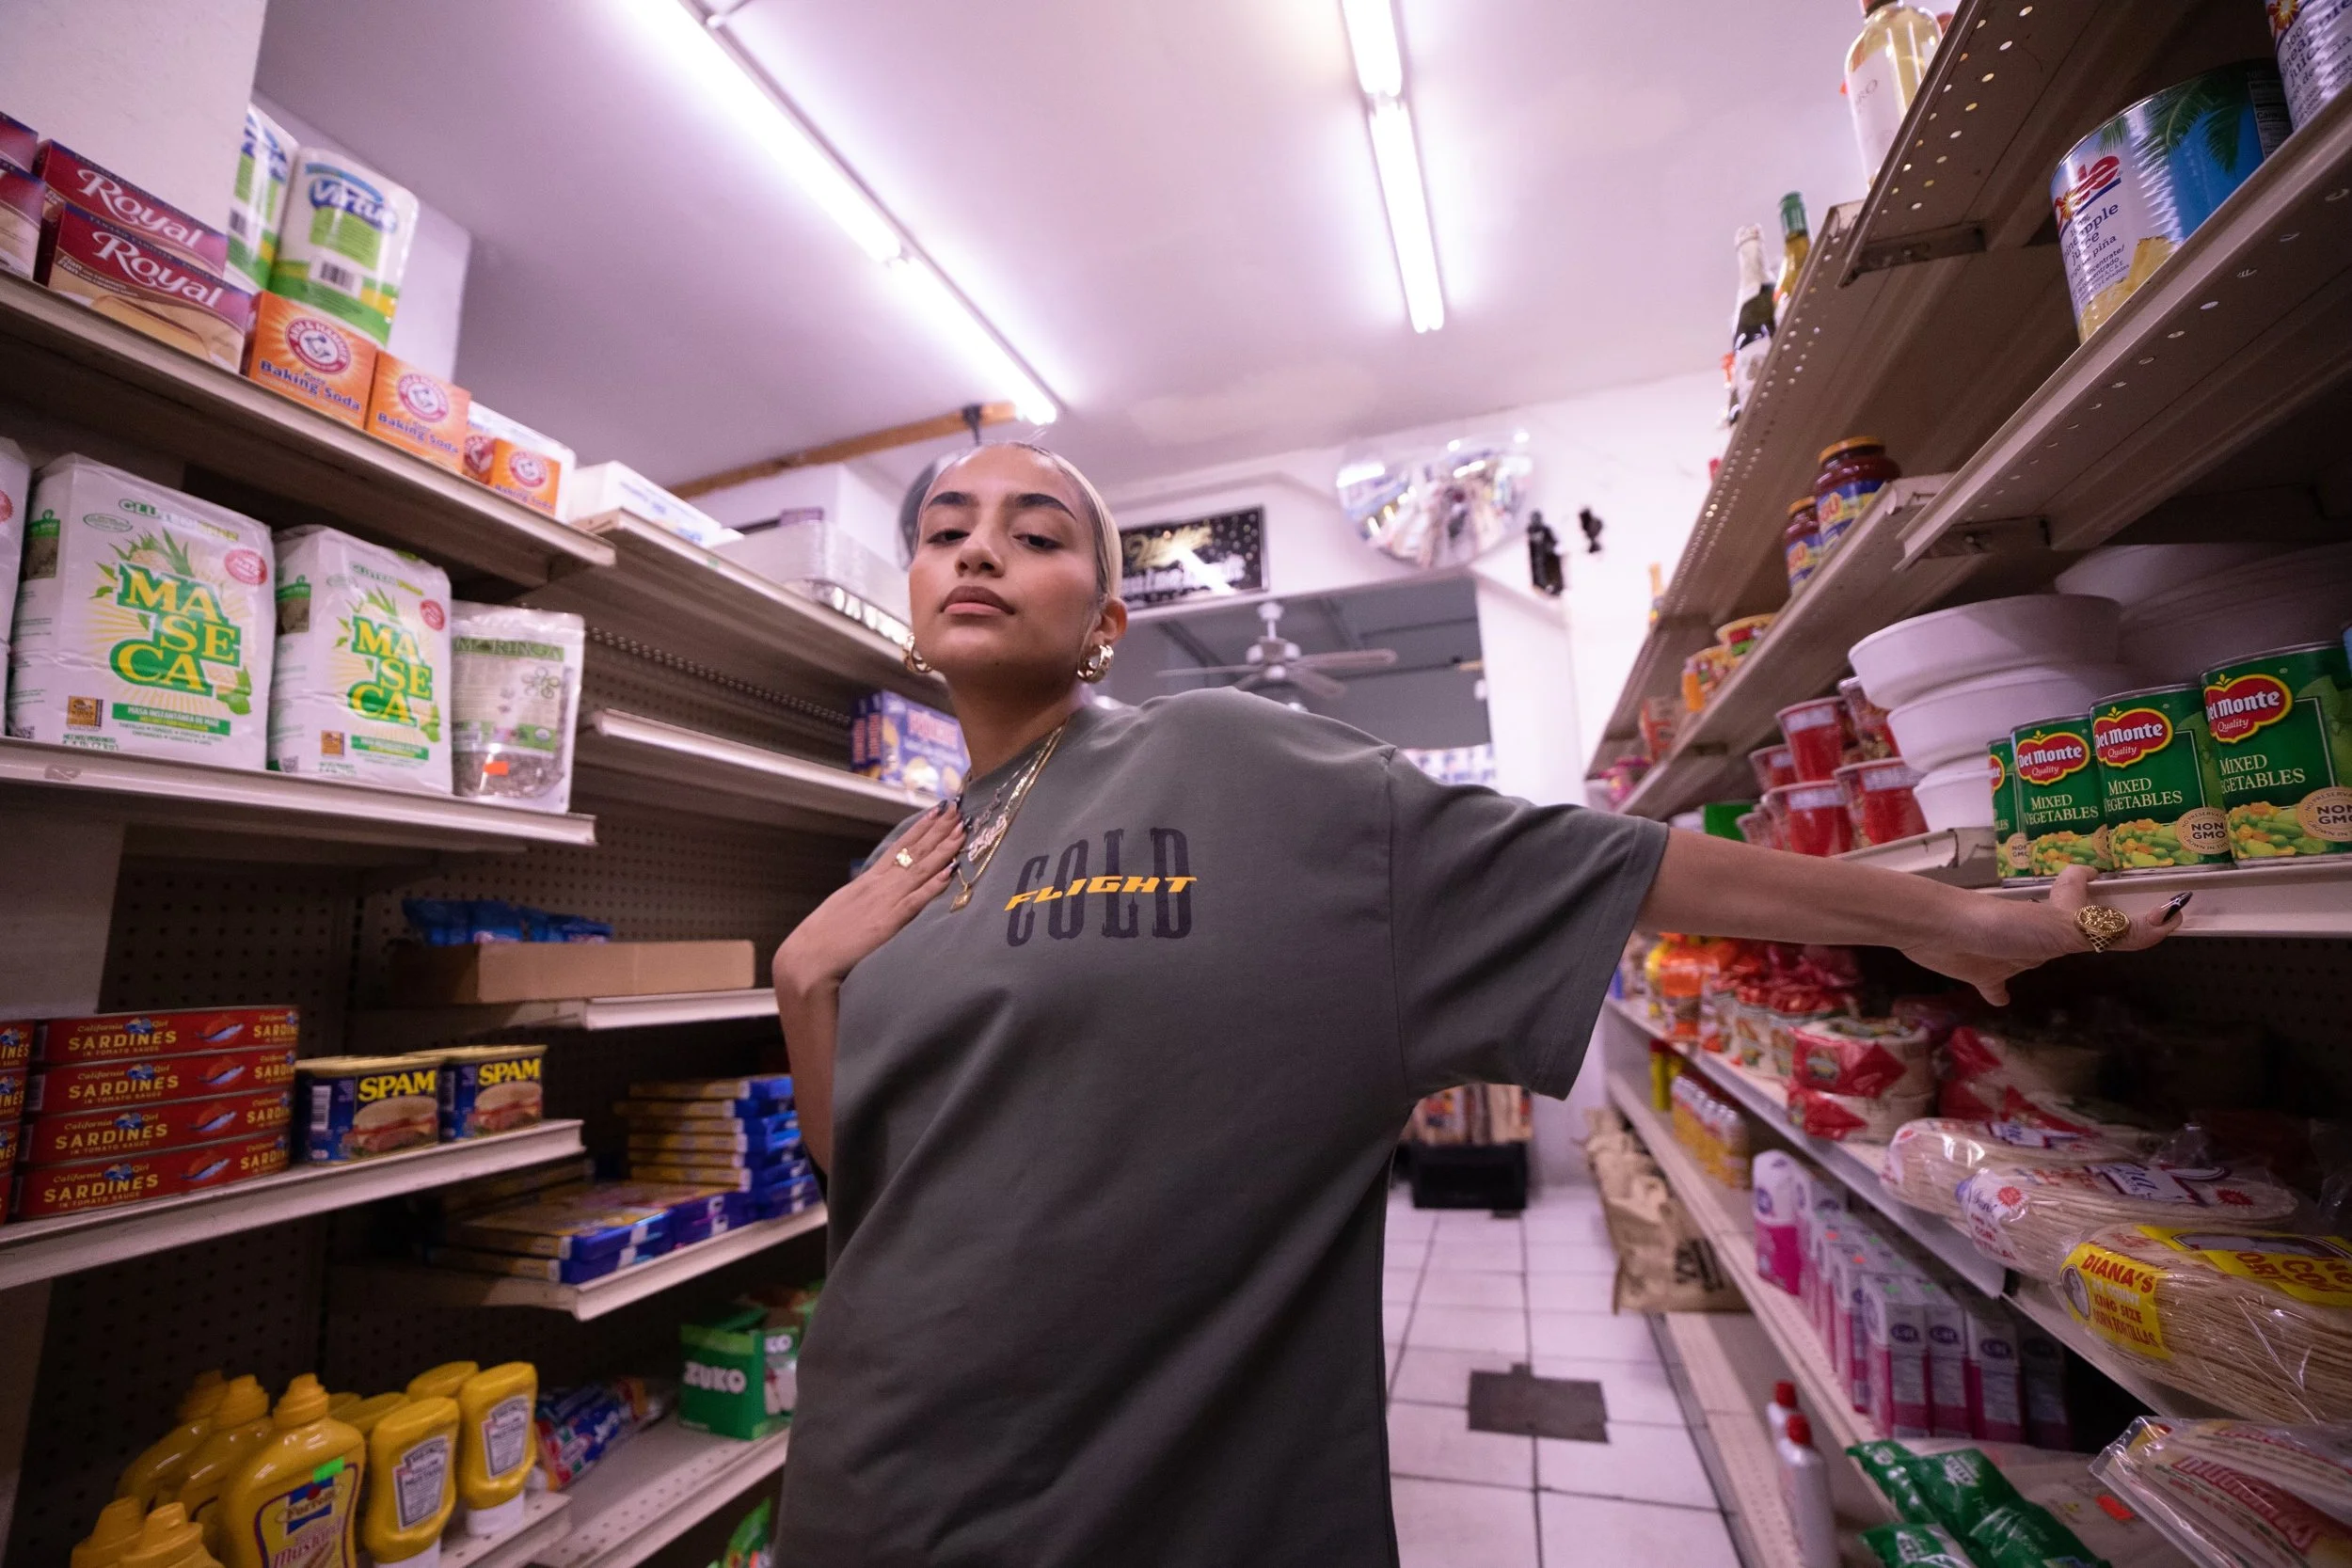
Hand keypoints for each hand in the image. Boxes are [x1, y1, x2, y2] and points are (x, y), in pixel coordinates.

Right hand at [774, 804, 963, 998]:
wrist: (808, 958)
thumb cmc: (823, 938)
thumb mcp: (845, 906)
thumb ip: (865, 896)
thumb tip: (877, 890)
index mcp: (868, 881)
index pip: (899, 848)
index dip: (920, 829)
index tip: (936, 812)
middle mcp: (879, 885)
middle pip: (914, 852)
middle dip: (938, 831)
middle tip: (957, 810)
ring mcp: (884, 902)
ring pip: (920, 870)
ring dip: (943, 850)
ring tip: (961, 831)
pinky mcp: (888, 923)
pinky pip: (916, 901)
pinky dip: (933, 886)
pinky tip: (950, 872)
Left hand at [1898, 864, 2182, 1005]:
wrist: (1938, 931)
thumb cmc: (2002, 925)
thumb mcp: (2068, 929)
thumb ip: (2115, 931)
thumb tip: (2172, 916)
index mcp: (2055, 912)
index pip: (2076, 887)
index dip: (2087, 877)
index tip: (2100, 871)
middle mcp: (2032, 926)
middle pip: (2055, 918)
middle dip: (2070, 919)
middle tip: (2088, 926)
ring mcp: (2005, 946)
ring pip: (2026, 950)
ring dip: (2036, 955)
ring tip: (2049, 965)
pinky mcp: (1978, 967)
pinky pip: (1992, 983)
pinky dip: (1997, 991)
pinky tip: (2000, 1000)